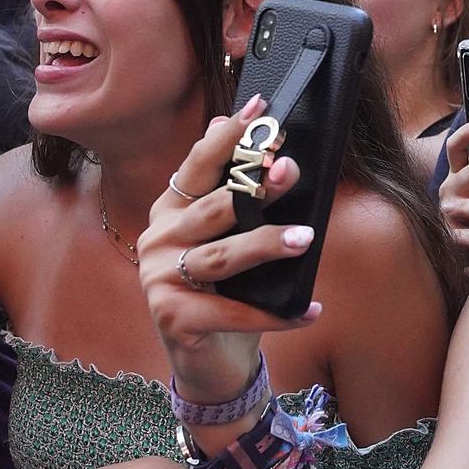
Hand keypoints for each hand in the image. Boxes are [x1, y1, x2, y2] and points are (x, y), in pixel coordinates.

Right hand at [138, 94, 320, 406]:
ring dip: (266, 245)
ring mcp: (160, 280)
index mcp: (171, 211)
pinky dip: (275, 314)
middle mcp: (159, 239)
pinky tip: (310, 309)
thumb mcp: (231, 236)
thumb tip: (221, 121)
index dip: (229, 136)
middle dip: (254, 188)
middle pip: (213, 208)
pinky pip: (231, 313)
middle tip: (289, 169)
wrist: (210, 360)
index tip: (261, 108)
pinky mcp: (173, 318)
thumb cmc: (226, 289)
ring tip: (306, 238)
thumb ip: (229, 188)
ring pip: (222, 257)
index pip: (199, 165)